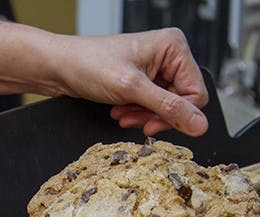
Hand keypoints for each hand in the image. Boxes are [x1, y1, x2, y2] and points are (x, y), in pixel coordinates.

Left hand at [50, 28, 208, 136]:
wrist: (59, 66)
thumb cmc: (89, 64)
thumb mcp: (132, 89)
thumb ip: (168, 108)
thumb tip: (200, 125)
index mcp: (174, 47)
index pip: (196, 93)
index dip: (176, 114)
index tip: (152, 125)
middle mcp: (168, 55)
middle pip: (180, 102)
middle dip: (154, 114)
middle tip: (132, 118)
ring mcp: (155, 68)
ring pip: (163, 107)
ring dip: (142, 115)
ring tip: (121, 112)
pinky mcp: (142, 80)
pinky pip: (149, 105)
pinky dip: (135, 112)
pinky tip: (119, 109)